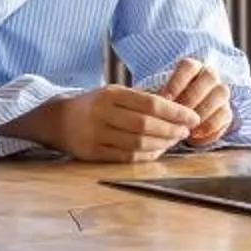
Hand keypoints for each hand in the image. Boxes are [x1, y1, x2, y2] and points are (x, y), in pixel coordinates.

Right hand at [38, 86, 194, 164]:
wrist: (58, 120)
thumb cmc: (94, 105)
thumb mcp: (112, 93)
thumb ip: (140, 99)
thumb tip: (176, 108)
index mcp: (110, 94)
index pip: (151, 103)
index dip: (176, 112)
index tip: (192, 116)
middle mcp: (102, 113)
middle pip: (146, 125)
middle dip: (171, 130)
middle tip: (186, 131)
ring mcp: (97, 134)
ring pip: (138, 143)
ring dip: (162, 144)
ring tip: (174, 141)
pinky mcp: (93, 153)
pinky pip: (127, 157)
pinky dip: (146, 156)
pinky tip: (157, 151)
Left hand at [155, 58, 233, 146]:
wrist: (182, 122)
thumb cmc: (168, 107)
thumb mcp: (160, 101)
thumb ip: (159, 100)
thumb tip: (157, 103)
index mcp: (192, 68)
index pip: (188, 66)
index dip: (177, 82)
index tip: (165, 99)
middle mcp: (210, 76)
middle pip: (209, 76)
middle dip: (192, 97)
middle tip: (179, 114)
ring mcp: (221, 92)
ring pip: (221, 94)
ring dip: (204, 111)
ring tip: (188, 127)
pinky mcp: (227, 111)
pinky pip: (225, 115)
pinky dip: (211, 128)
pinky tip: (195, 137)